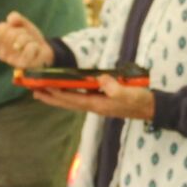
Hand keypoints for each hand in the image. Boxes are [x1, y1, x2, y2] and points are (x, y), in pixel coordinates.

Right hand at [0, 11, 52, 68]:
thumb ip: (15, 17)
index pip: (1, 28)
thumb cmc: (29, 37)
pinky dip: (35, 45)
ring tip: (31, 44)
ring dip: (30, 38)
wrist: (43, 50)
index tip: (19, 30)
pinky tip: (35, 50)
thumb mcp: (22, 24)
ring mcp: (12, 60)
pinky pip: (30, 47)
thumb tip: (11, 20)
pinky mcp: (23, 64)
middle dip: (23, 32)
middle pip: (11, 33)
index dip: (13, 26)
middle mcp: (2, 54)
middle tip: (27, 38)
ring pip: (21, 39)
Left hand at [28, 75, 152, 120]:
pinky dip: (69, 95)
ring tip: (42, 92)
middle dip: (50, 98)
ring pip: (72, 101)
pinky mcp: (102, 101)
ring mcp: (98, 105)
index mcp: (98, 104)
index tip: (43, 88)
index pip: (72, 99)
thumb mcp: (128, 93)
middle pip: (67, 103)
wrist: (152, 108)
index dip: (57, 94)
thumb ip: (114, 87)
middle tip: (33, 91)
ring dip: (57, 97)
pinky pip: (80, 98)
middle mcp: (95, 106)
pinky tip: (65, 91)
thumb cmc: (140, 100)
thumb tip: (101, 79)